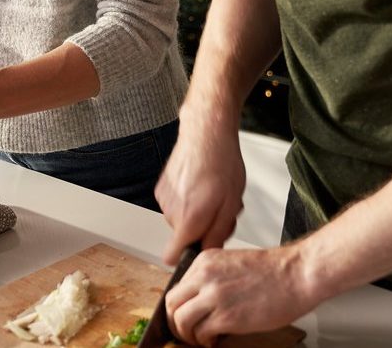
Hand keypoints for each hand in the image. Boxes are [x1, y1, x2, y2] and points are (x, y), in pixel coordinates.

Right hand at [155, 106, 245, 263]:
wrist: (206, 133)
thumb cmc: (221, 164)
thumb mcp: (230, 204)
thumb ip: (217, 234)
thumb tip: (207, 253)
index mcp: (189, 219)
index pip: (172, 256)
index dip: (185, 257)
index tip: (198, 250)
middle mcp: (171, 211)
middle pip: (183, 236)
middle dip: (201, 228)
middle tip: (219, 210)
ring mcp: (164, 198)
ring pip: (180, 219)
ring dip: (196, 212)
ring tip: (211, 193)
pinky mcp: (161, 187)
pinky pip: (175, 204)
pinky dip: (187, 199)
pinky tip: (200, 184)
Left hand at [165, 246, 318, 345]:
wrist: (296, 274)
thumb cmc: (273, 271)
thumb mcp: (232, 264)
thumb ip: (212, 278)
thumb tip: (200, 299)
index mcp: (205, 262)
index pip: (177, 287)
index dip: (180, 306)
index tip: (186, 316)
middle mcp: (205, 276)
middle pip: (172, 303)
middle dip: (176, 322)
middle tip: (186, 332)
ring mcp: (214, 296)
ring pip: (181, 320)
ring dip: (187, 335)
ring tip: (199, 340)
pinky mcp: (227, 316)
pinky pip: (201, 334)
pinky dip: (204, 342)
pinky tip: (214, 341)